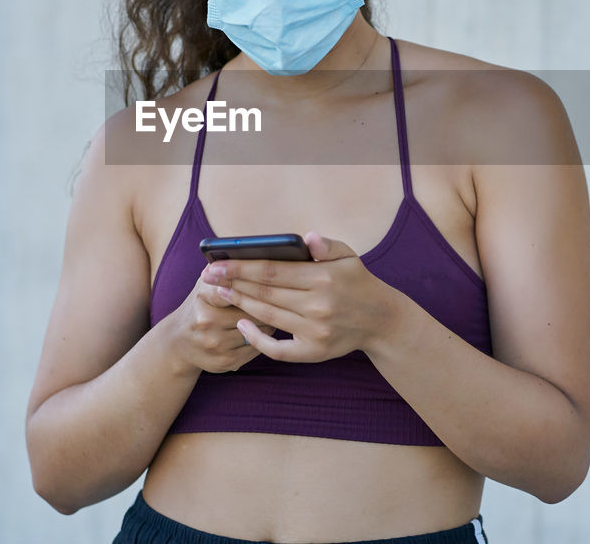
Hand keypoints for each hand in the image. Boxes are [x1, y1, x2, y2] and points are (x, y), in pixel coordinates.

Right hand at [167, 271, 277, 373]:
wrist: (177, 343)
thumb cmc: (200, 305)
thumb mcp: (205, 284)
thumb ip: (224, 269)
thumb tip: (252, 252)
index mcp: (203, 297)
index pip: (237, 286)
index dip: (258, 282)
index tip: (274, 278)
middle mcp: (207, 321)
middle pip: (254, 309)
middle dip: (271, 302)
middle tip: (287, 294)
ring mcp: (216, 344)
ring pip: (260, 329)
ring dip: (271, 321)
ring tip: (277, 312)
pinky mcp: (225, 362)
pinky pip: (257, 348)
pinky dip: (264, 339)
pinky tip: (264, 331)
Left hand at [201, 231, 400, 361]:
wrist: (381, 320)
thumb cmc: (357, 282)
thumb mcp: (349, 255)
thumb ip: (326, 246)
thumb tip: (307, 238)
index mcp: (323, 278)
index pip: (271, 271)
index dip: (240, 267)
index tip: (216, 263)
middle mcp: (318, 305)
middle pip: (265, 293)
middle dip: (233, 284)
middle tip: (209, 278)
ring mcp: (315, 331)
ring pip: (267, 316)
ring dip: (240, 304)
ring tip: (220, 293)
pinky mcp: (314, 351)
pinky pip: (278, 349)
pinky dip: (256, 338)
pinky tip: (242, 324)